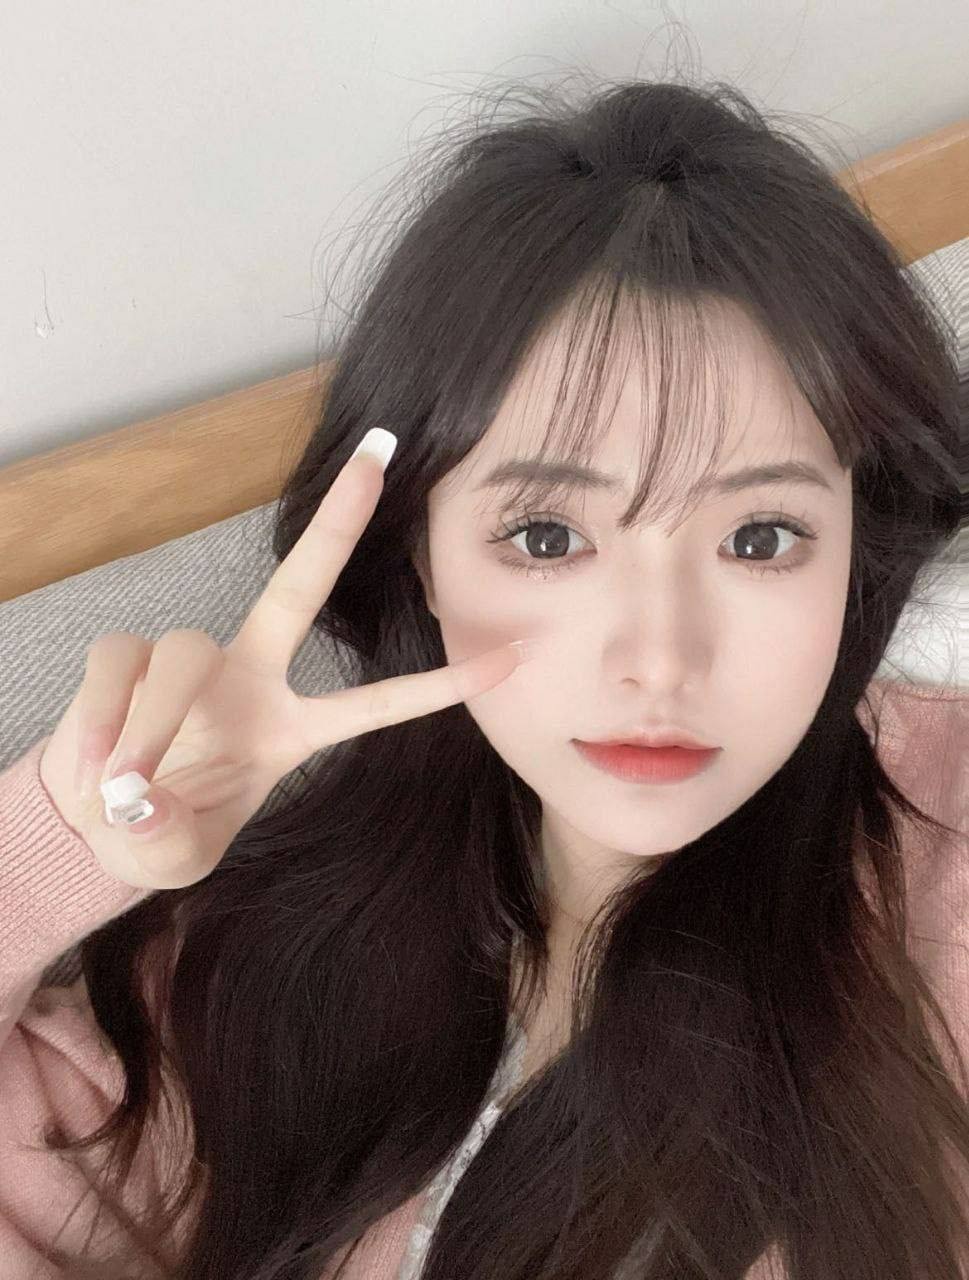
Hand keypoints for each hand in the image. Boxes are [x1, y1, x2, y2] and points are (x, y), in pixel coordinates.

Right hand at [38, 437, 531, 889]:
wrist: (88, 822)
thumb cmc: (158, 832)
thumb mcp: (178, 854)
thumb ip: (170, 838)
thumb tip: (138, 799)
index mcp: (287, 727)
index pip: (373, 704)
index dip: (438, 686)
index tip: (509, 658)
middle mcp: (246, 676)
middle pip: (298, 586)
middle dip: (336, 524)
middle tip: (377, 458)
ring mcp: (187, 661)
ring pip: (181, 654)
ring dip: (154, 724)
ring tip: (125, 785)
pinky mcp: (124, 656)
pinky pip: (119, 666)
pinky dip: (106, 718)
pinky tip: (97, 765)